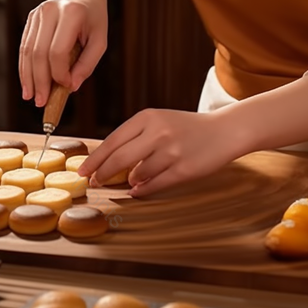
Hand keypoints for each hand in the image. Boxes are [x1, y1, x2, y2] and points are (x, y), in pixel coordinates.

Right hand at [19, 0, 107, 106]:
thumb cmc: (93, 18)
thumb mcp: (100, 40)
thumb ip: (87, 64)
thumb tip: (71, 86)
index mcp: (71, 13)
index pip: (58, 50)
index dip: (59, 72)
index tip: (66, 86)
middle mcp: (50, 11)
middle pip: (39, 52)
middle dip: (39, 80)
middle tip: (41, 102)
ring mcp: (37, 14)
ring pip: (27, 51)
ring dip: (28, 77)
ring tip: (30, 96)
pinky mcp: (30, 19)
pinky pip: (24, 47)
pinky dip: (25, 67)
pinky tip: (27, 83)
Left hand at [77, 108, 240, 196]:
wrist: (225, 131)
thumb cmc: (187, 127)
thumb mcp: (159, 120)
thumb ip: (135, 137)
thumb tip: (105, 161)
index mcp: (148, 117)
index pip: (112, 141)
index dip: (95, 159)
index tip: (82, 171)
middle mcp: (158, 133)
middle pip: (119, 159)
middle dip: (103, 174)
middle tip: (95, 183)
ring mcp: (171, 152)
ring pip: (137, 174)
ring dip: (129, 181)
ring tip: (129, 181)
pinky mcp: (183, 170)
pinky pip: (154, 185)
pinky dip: (142, 190)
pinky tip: (138, 190)